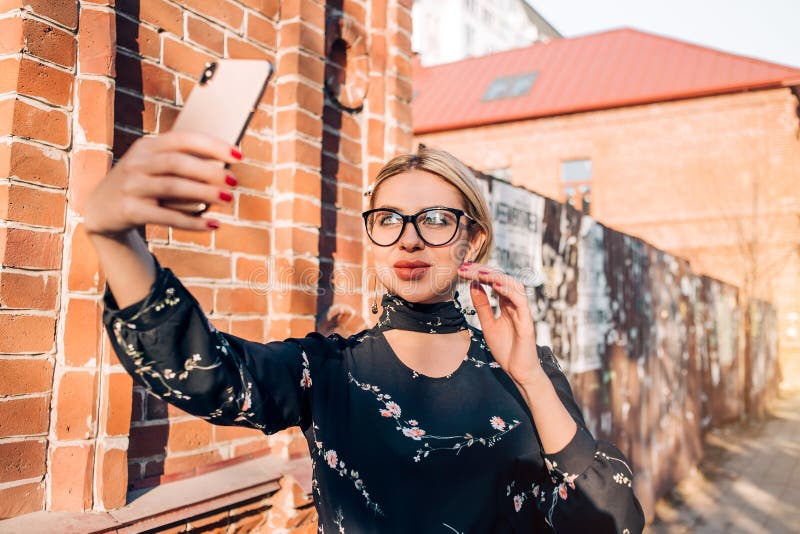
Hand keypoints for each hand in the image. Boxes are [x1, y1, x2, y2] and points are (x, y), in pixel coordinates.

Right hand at [83, 131, 240, 235]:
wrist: (101, 210)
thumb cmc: (143, 186)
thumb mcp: (156, 168)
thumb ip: (184, 166)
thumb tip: (225, 171)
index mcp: (147, 146)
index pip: (182, 139)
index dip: (212, 145)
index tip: (239, 155)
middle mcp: (136, 162)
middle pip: (177, 163)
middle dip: (209, 171)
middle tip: (235, 182)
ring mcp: (130, 186)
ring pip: (172, 187)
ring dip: (204, 193)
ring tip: (229, 200)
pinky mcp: (128, 210)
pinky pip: (165, 216)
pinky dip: (192, 222)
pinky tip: (213, 224)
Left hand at [457, 262, 544, 385]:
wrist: (518, 372)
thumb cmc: (507, 349)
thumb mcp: (488, 325)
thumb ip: (482, 306)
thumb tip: (474, 285)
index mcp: (507, 304)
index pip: (494, 282)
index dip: (479, 274)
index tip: (462, 269)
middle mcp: (516, 304)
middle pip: (502, 279)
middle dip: (483, 271)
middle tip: (465, 267)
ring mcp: (522, 312)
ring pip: (513, 285)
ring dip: (495, 276)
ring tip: (478, 272)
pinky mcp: (527, 322)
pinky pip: (520, 301)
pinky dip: (508, 290)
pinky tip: (494, 284)